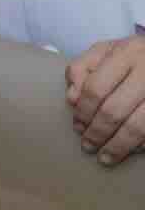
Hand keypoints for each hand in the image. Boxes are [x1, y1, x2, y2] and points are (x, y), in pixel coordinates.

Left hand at [68, 34, 144, 164]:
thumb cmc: (131, 57)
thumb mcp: (104, 52)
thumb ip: (82, 69)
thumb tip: (72, 98)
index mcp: (126, 54)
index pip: (96, 88)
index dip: (83, 112)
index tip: (77, 126)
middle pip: (115, 111)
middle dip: (97, 133)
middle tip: (87, 146)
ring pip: (138, 127)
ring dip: (118, 146)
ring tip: (105, 157)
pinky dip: (141, 145)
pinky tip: (129, 150)